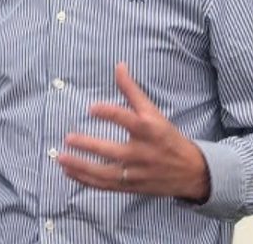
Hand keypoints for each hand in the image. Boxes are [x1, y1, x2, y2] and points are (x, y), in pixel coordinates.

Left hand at [57, 63, 210, 200]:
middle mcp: (142, 153)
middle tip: (68, 138)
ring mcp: (135, 173)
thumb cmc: (167, 137)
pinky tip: (68, 172)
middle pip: (113, 151)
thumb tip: (119, 65)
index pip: (127, 120)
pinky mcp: (130, 187)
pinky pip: (105, 185)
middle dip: (89, 146)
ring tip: (60, 158)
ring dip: (81, 167)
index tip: (92, 108)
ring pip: (105, 173)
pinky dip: (85, 181)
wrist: (191, 172)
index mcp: (148, 131)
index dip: (109, 113)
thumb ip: (132, 90)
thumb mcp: (153, 112)